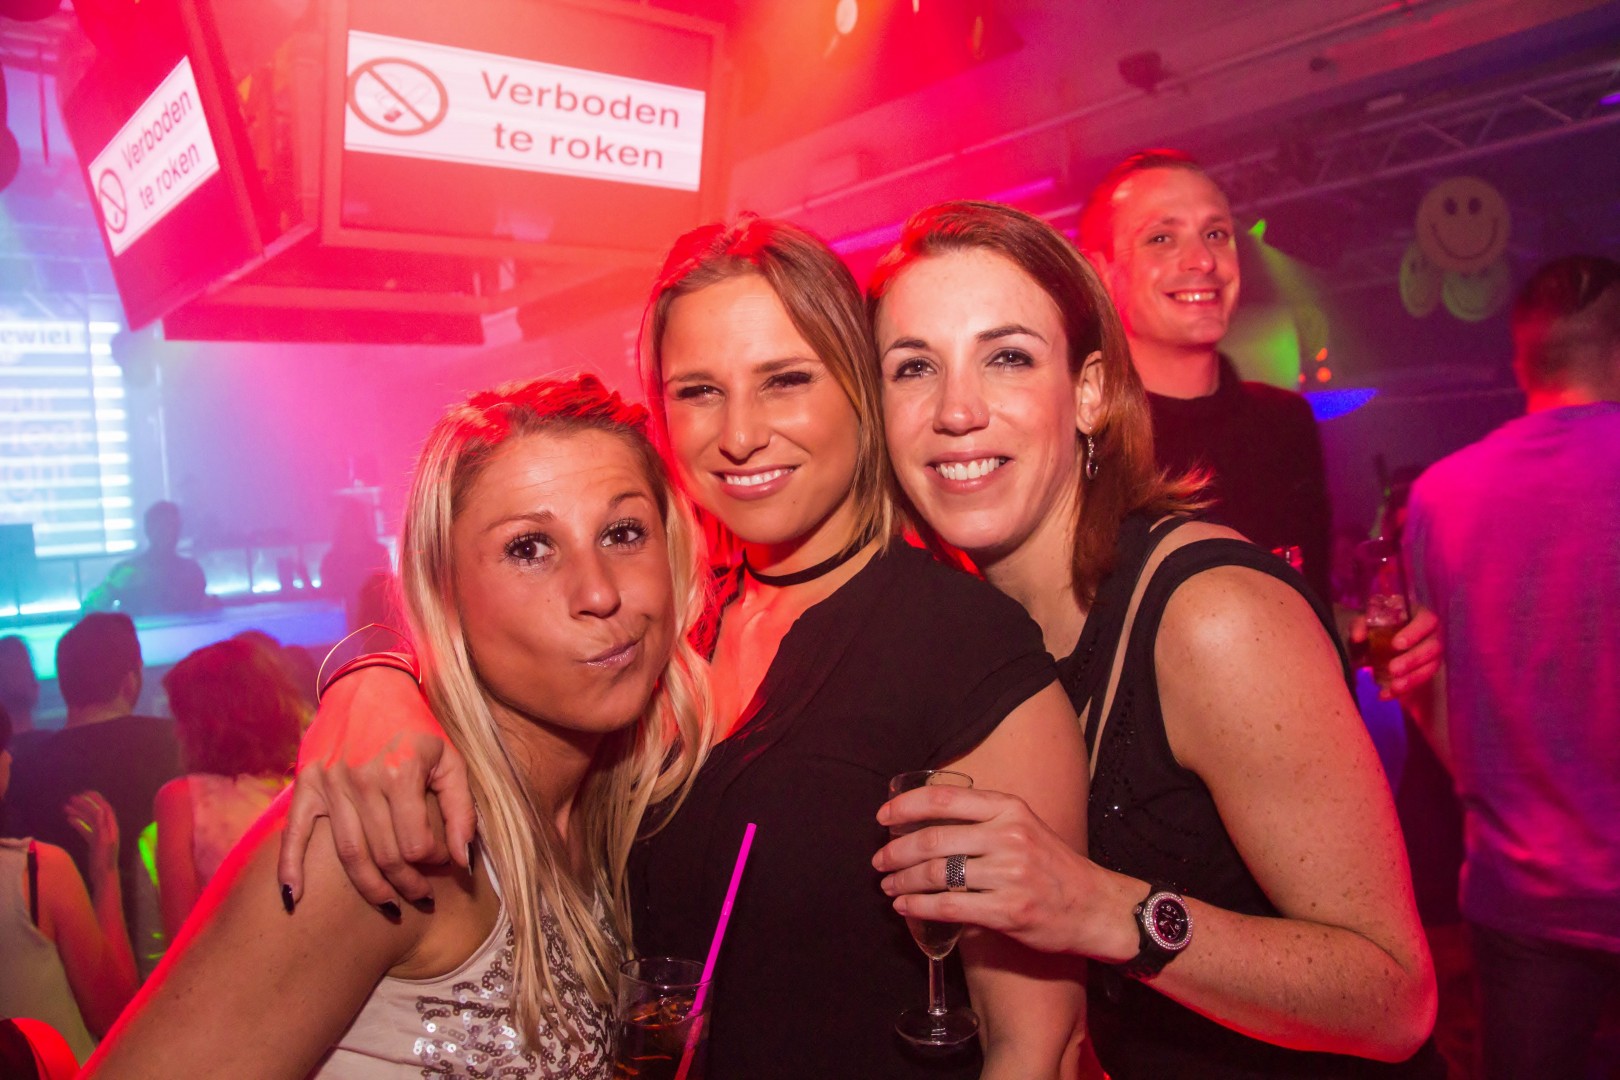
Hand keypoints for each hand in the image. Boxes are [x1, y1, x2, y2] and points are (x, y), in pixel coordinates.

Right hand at [64, 791, 119, 884]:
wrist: (103, 875)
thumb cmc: (104, 859)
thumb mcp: (103, 841)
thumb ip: (101, 825)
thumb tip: (99, 809)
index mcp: (111, 827)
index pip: (104, 809)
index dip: (96, 799)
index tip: (85, 793)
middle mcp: (107, 829)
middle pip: (96, 812)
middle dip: (85, 804)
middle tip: (72, 799)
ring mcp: (100, 835)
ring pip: (89, 820)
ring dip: (79, 813)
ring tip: (66, 807)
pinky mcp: (94, 842)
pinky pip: (86, 829)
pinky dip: (78, 823)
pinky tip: (69, 820)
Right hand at [276, 666, 474, 909]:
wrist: (369, 685)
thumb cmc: (416, 726)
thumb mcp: (450, 760)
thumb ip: (462, 810)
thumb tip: (463, 860)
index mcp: (401, 773)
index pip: (417, 844)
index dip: (433, 861)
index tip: (441, 859)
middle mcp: (362, 781)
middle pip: (384, 855)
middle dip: (407, 883)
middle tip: (420, 894)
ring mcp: (330, 784)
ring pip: (349, 854)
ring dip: (370, 887)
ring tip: (390, 902)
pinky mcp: (307, 784)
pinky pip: (294, 833)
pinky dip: (290, 867)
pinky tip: (295, 897)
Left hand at [873, 786, 1134, 961]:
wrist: (1095, 906)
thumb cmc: (1053, 866)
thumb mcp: (1025, 826)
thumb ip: (984, 819)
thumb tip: (927, 820)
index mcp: (1010, 808)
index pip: (944, 798)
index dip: (905, 806)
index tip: (883, 817)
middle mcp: (1009, 836)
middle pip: (933, 839)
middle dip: (896, 852)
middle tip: (879, 861)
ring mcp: (1009, 874)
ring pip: (937, 874)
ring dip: (903, 881)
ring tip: (889, 885)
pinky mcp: (1008, 910)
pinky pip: (949, 906)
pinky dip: (919, 906)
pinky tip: (906, 906)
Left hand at [1348, 605, 1440, 700]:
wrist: (1377, 637)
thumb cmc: (1375, 624)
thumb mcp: (1365, 621)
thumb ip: (1360, 625)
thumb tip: (1357, 637)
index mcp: (1419, 615)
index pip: (1427, 620)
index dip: (1415, 632)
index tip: (1396, 645)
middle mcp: (1432, 633)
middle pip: (1433, 647)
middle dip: (1413, 659)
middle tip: (1393, 669)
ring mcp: (1433, 653)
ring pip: (1432, 667)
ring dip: (1413, 678)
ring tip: (1393, 687)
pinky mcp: (1427, 669)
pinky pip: (1421, 681)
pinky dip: (1404, 690)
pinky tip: (1386, 695)